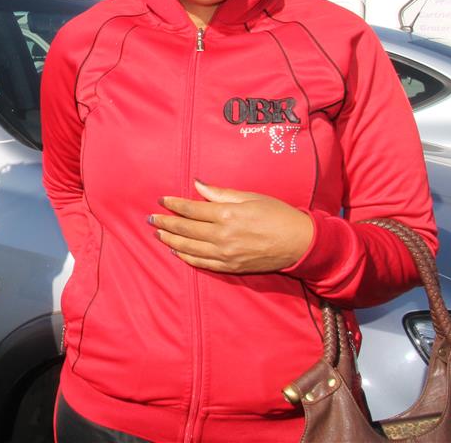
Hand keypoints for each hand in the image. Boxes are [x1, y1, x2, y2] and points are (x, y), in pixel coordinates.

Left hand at [147, 180, 312, 273]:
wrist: (300, 243)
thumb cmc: (277, 214)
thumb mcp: (250, 197)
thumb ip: (220, 193)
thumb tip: (197, 184)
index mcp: (227, 214)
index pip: (191, 209)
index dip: (173, 204)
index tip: (161, 200)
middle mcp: (223, 236)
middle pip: (185, 230)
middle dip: (165, 223)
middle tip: (151, 219)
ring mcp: (226, 254)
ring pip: (190, 248)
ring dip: (171, 241)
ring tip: (158, 235)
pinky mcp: (231, 267)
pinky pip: (202, 263)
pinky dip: (187, 258)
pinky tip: (176, 252)